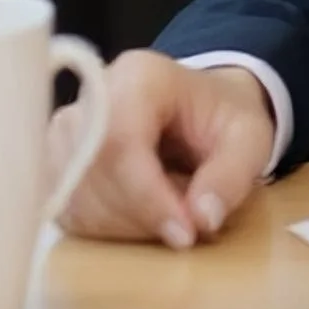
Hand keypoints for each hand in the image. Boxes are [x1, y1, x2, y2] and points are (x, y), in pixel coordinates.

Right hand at [48, 50, 275, 248]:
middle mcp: (93, 97)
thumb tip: (201, 218)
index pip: (120, 141)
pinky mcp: (57, 163)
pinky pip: (65, 210)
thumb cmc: (224, 118)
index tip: (184, 232)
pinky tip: (140, 219)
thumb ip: (232, 174)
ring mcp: (68, 130)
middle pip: (91, 173)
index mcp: (140, 76)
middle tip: (184, 229)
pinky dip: (104, 229)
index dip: (146, 196)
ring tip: (168, 215)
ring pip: (73, 197)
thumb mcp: (251, 138)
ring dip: (122, 226)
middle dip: (139, 216)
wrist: (203, 108)